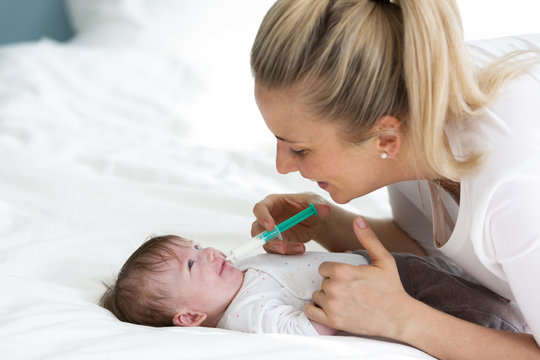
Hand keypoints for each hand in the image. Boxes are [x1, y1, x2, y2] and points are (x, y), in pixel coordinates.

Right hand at [251, 193, 330, 254]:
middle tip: (282, 247)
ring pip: (266, 243)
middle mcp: (268, 217)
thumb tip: (323, 209)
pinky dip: (288, 253)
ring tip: (300, 248)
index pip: (260, 208)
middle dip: (267, 240)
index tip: (271, 227)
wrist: (317, 220)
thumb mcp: (315, 201)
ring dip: (280, 249)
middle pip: (256, 230)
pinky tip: (301, 249)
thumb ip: (317, 204)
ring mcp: (271, 232)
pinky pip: (276, 251)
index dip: (262, 217)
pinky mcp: (277, 243)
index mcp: (273, 202)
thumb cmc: (311, 205)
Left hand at [304, 216, 414, 338]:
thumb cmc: (392, 288)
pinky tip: (326, 308)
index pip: (323, 268)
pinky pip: (310, 312)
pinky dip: (315, 310)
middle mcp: (335, 287)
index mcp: (343, 271)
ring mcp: (332, 306)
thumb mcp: (383, 259)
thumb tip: (358, 220)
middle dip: (332, 284)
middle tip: (348, 290)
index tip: (344, 277)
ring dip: (326, 297)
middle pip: (321, 282)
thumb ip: (368, 238)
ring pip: (317, 296)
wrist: (399, 317)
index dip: (333, 271)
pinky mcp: (332, 321)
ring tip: (343, 300)